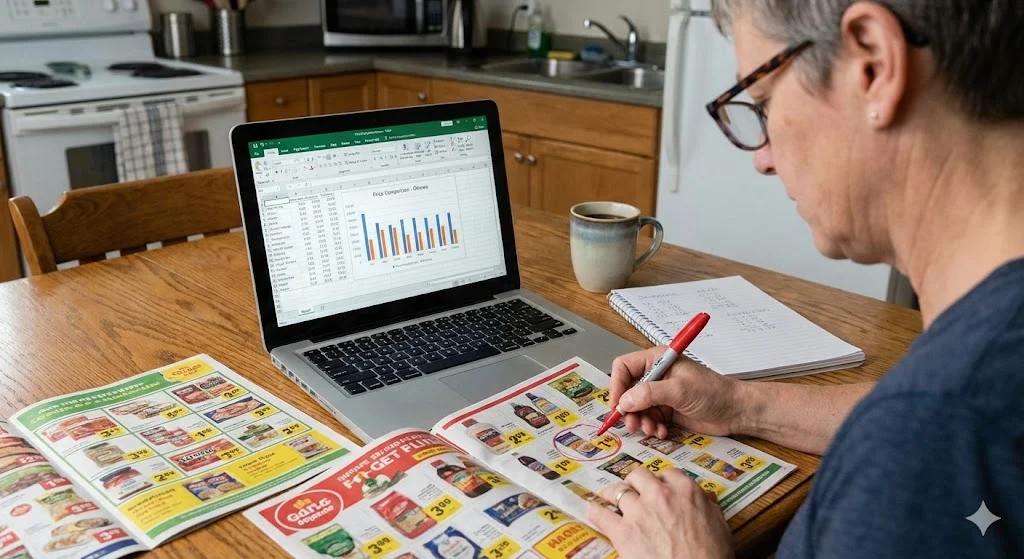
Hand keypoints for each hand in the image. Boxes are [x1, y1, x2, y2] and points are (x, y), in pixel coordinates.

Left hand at [587, 468, 733, 558]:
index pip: (669, 473)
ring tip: (608, 497)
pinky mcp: (622, 532)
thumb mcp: (720, 526)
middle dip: (635, 482)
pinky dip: (595, 511)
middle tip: (634, 491)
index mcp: (686, 491)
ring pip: (617, 490)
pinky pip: (601, 514)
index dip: (662, 480)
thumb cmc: (713, 556)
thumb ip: (708, 507)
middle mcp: (660, 495)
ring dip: (612, 493)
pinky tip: (593, 510)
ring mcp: (639, 511)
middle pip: (639, 475)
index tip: (658, 487)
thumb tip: (705, 499)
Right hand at [610, 346, 744, 438]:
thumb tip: (624, 401)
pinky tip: (662, 432)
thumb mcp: (679, 390)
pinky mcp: (667, 410)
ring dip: (640, 421)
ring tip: (651, 429)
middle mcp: (656, 376)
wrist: (735, 411)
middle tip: (632, 424)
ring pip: (636, 408)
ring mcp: (661, 394)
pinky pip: (648, 419)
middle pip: (627, 391)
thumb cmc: (713, 392)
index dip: (617, 386)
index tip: (617, 405)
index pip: (624, 367)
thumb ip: (649, 394)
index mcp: (658, 360)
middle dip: (628, 409)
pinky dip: (651, 427)